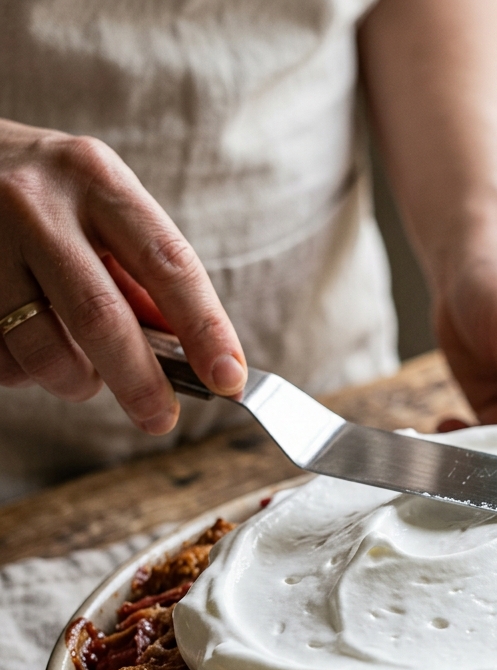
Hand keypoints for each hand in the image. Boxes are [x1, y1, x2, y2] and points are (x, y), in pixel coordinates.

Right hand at [0, 119, 245, 433]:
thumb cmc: (46, 197)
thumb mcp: (103, 212)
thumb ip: (145, 279)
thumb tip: (198, 355)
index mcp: (97, 180)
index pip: (168, 265)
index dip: (205, 329)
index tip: (228, 378)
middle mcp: (37, 203)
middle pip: (101, 316)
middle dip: (139, 381)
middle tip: (160, 418)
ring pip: (41, 348)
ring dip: (74, 381)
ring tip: (83, 374)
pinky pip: (0, 356)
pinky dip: (27, 372)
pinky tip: (30, 346)